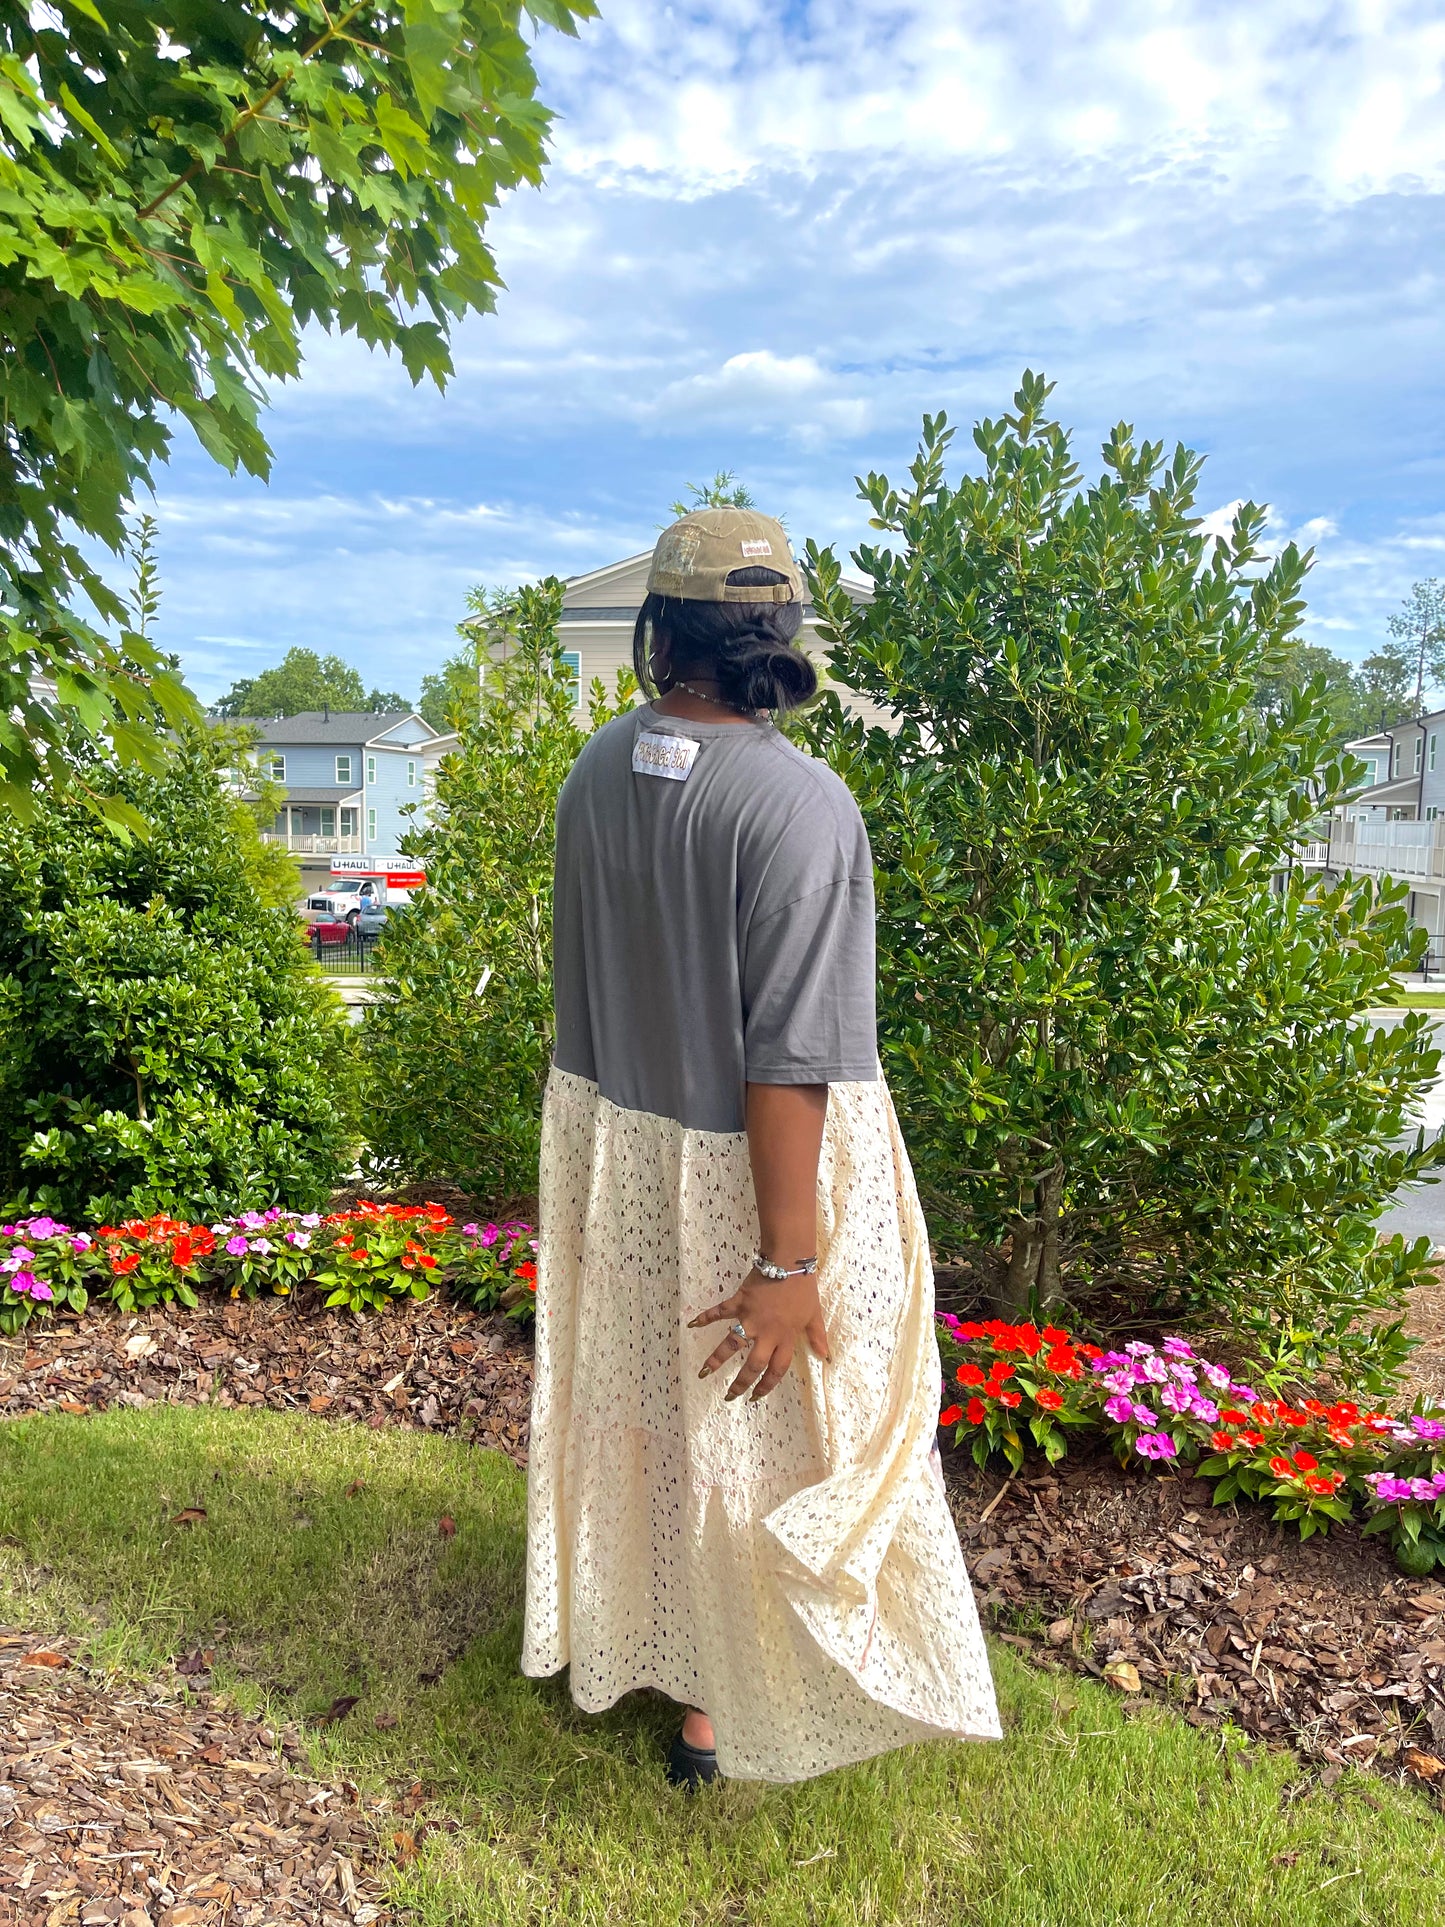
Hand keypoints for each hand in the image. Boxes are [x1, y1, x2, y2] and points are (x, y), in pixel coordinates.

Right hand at [689, 1268, 830, 1400]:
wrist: (789, 1262)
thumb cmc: (803, 1288)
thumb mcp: (814, 1315)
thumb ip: (817, 1336)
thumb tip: (825, 1355)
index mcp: (786, 1338)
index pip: (776, 1370)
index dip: (766, 1386)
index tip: (756, 1397)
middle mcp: (766, 1333)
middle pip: (752, 1365)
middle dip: (740, 1383)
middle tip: (730, 1395)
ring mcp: (750, 1318)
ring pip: (731, 1344)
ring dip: (716, 1359)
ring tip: (704, 1373)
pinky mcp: (739, 1301)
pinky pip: (720, 1311)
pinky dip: (705, 1317)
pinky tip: (692, 1324)